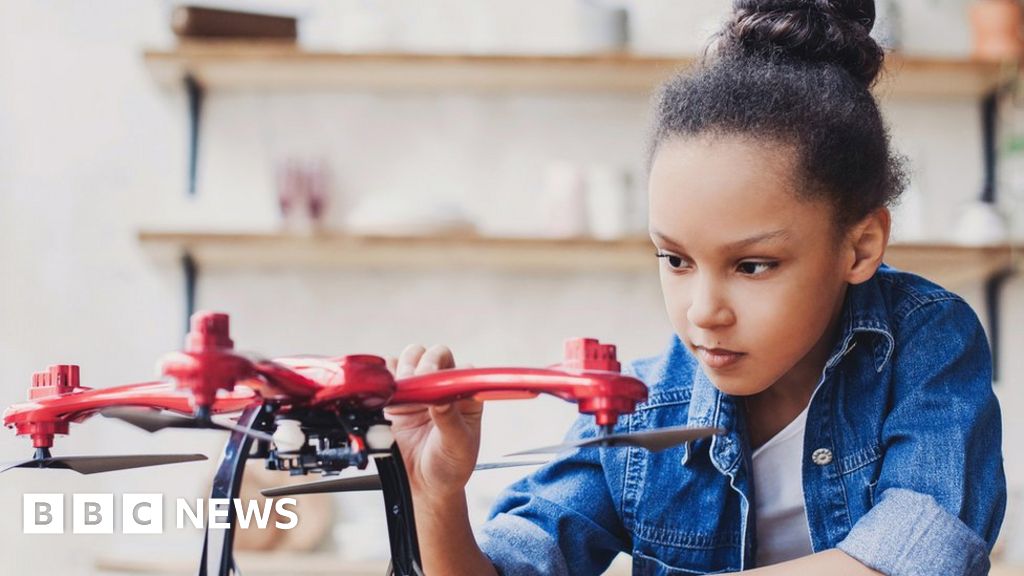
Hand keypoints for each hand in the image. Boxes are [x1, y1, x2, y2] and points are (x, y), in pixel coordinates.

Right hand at [385, 344, 483, 501]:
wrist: (425, 486)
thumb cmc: (450, 467)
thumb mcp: (457, 446)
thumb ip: (450, 421)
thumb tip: (442, 399)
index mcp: (465, 395)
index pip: (458, 367)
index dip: (444, 369)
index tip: (431, 381)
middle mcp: (442, 388)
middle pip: (431, 355)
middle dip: (420, 364)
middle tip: (411, 383)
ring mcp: (418, 391)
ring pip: (408, 359)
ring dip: (401, 369)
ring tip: (399, 391)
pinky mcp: (396, 399)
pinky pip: (386, 377)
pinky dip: (382, 379)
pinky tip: (385, 393)